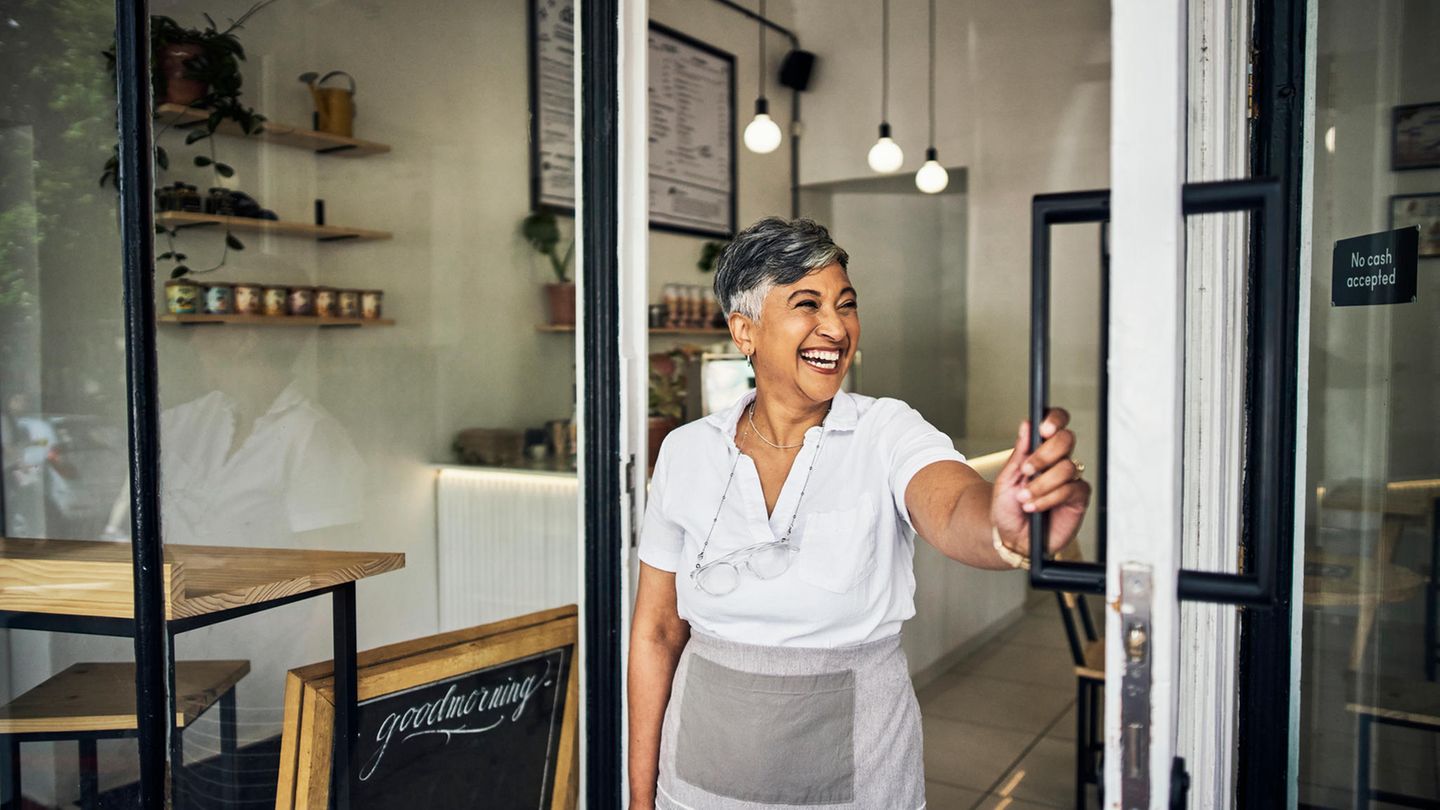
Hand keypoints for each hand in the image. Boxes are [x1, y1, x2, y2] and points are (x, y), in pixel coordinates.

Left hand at [990, 408, 1091, 558]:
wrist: (1010, 537)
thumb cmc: (1008, 508)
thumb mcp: (1006, 479)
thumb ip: (1019, 453)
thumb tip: (1027, 425)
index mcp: (1040, 451)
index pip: (1055, 425)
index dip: (1054, 420)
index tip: (1043, 429)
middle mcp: (1057, 462)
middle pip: (1067, 440)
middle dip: (1045, 453)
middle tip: (1028, 469)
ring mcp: (1070, 480)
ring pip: (1067, 467)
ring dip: (1042, 483)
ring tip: (1025, 497)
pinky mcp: (1078, 499)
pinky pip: (1071, 490)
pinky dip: (1049, 498)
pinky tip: (1035, 506)